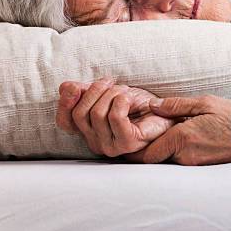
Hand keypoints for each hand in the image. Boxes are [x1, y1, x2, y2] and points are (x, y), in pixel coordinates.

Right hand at [55, 78, 173, 156]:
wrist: (166, 113)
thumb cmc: (138, 105)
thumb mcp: (107, 93)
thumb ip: (85, 91)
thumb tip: (66, 88)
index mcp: (89, 132)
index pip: (65, 122)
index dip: (65, 103)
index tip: (76, 87)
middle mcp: (97, 143)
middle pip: (80, 113)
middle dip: (96, 91)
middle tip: (113, 84)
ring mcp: (111, 146)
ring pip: (98, 113)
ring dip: (113, 94)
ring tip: (126, 93)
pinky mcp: (128, 143)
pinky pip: (115, 116)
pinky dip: (122, 101)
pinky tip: (130, 100)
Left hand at [125, 95, 230, 164]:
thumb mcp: (205, 103)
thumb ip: (176, 105)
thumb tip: (152, 105)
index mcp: (183, 138)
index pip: (146, 152)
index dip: (131, 149)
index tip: (122, 141)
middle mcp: (185, 156)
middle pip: (153, 158)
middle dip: (141, 149)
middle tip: (129, 136)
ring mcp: (193, 164)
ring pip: (165, 159)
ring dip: (157, 149)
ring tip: (151, 133)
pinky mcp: (200, 167)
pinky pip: (178, 160)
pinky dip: (171, 151)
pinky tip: (174, 138)